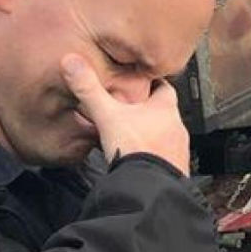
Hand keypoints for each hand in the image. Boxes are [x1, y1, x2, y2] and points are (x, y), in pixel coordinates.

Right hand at [60, 53, 189, 174]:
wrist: (150, 188)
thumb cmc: (135, 150)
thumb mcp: (107, 115)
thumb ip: (89, 89)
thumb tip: (72, 62)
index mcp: (165, 108)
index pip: (163, 87)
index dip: (150, 83)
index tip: (139, 81)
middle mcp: (176, 128)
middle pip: (164, 113)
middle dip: (148, 111)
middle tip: (130, 110)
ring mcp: (178, 150)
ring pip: (164, 136)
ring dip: (151, 135)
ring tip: (132, 136)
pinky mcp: (174, 170)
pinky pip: (164, 158)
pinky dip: (152, 156)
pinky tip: (138, 160)